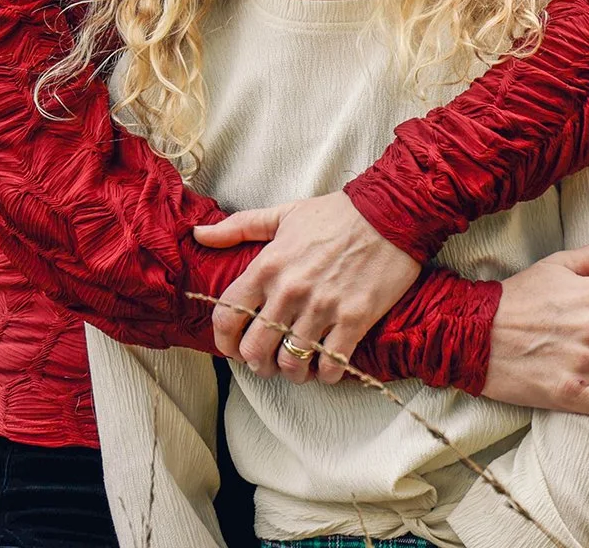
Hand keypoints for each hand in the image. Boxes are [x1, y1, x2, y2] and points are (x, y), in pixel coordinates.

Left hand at [195, 192, 419, 385]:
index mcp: (268, 266)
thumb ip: (238, 227)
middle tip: (265, 361)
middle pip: (254, 349)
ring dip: (290, 371)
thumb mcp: (282, 214)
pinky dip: (324, 374)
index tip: (230, 347)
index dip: (223, 340)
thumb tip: (199, 234)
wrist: (389, 214)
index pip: (227, 315)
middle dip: (256, 362)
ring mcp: (322, 308)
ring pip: (291, 363)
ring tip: (295, 366)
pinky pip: (330, 366)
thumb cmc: (334, 214)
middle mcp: (290, 291)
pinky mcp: (354, 321)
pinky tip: (325, 365)